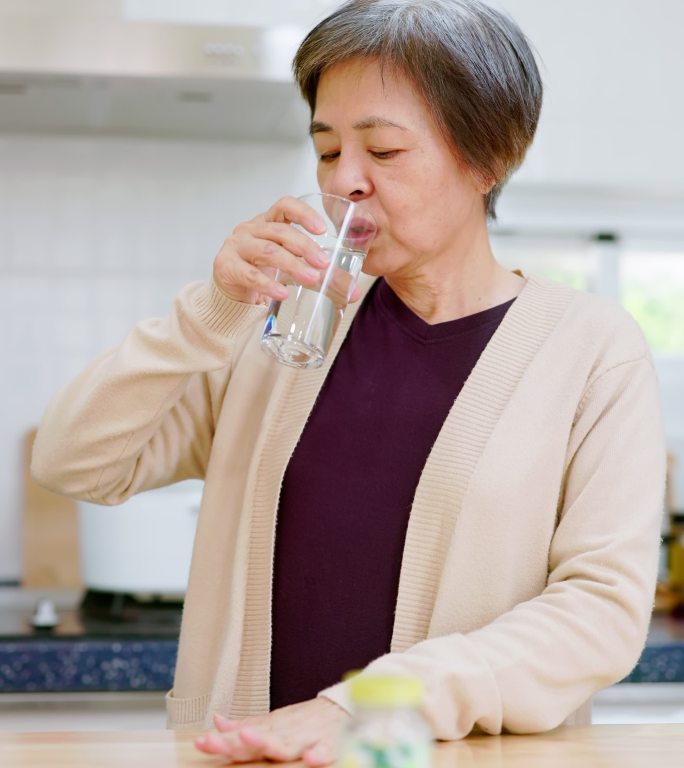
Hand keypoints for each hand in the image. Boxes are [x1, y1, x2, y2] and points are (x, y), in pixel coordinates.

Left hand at [194, 696, 348, 764]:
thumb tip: (217, 722)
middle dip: (236, 741)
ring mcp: (308, 738)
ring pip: (287, 744)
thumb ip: (247, 724)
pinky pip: (327, 751)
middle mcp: (287, 732)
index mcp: (272, 729)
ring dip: (268, 742)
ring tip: (248, 738)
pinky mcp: (331, 744)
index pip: (243, 736)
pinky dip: (320, 754)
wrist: (345, 707)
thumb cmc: (306, 720)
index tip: (202, 742)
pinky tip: (312, 759)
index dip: (222, 741)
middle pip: (259, 740)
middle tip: (215, 741)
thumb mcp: (275, 720)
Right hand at [213, 196, 331, 305]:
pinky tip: (282, 293)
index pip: (285, 206)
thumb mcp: (294, 269)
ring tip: (310, 278)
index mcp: (268, 223)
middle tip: (324, 263)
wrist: (232, 293)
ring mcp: (236, 246)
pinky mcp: (226, 267)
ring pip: (267, 251)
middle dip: (305, 247)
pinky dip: (267, 284)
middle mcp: (251, 229)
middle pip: (280, 232)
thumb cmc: (264, 272)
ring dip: (292, 264)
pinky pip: (249, 274)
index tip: (322, 229)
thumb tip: (354, 293)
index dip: (303, 213)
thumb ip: (323, 278)